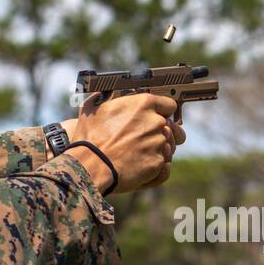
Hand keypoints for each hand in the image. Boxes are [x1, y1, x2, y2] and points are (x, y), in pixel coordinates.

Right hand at [63, 91, 185, 193]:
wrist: (90, 166)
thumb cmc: (89, 137)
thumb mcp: (92, 109)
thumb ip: (105, 98)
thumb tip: (104, 94)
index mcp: (144, 104)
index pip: (169, 105)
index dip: (163, 113)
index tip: (158, 119)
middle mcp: (156, 122)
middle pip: (174, 128)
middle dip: (165, 134)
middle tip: (149, 142)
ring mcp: (159, 144)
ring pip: (169, 148)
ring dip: (159, 152)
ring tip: (141, 157)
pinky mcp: (157, 164)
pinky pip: (165, 168)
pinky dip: (157, 171)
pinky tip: (145, 170)